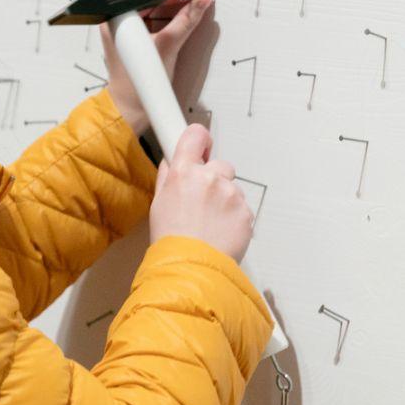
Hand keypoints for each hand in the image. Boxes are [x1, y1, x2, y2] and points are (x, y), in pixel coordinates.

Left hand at [102, 0, 212, 135]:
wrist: (130, 107)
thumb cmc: (138, 83)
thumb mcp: (167, 47)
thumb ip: (186, 21)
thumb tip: (201, 1)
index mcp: (117, 15)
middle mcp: (119, 16)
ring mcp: (128, 24)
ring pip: (157, 2)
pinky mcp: (137, 32)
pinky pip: (156, 14)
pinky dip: (174, 11)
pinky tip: (189, 9)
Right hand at [149, 124, 253, 261]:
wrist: (190, 269)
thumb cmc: (171, 241)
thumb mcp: (159, 205)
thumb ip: (167, 179)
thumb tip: (171, 164)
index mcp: (184, 172)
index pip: (196, 135)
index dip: (199, 140)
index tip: (202, 147)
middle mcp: (210, 178)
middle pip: (220, 165)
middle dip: (214, 179)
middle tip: (202, 203)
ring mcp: (231, 195)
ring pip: (232, 189)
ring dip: (225, 201)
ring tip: (210, 225)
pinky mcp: (246, 212)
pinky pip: (242, 209)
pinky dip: (234, 219)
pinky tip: (220, 233)